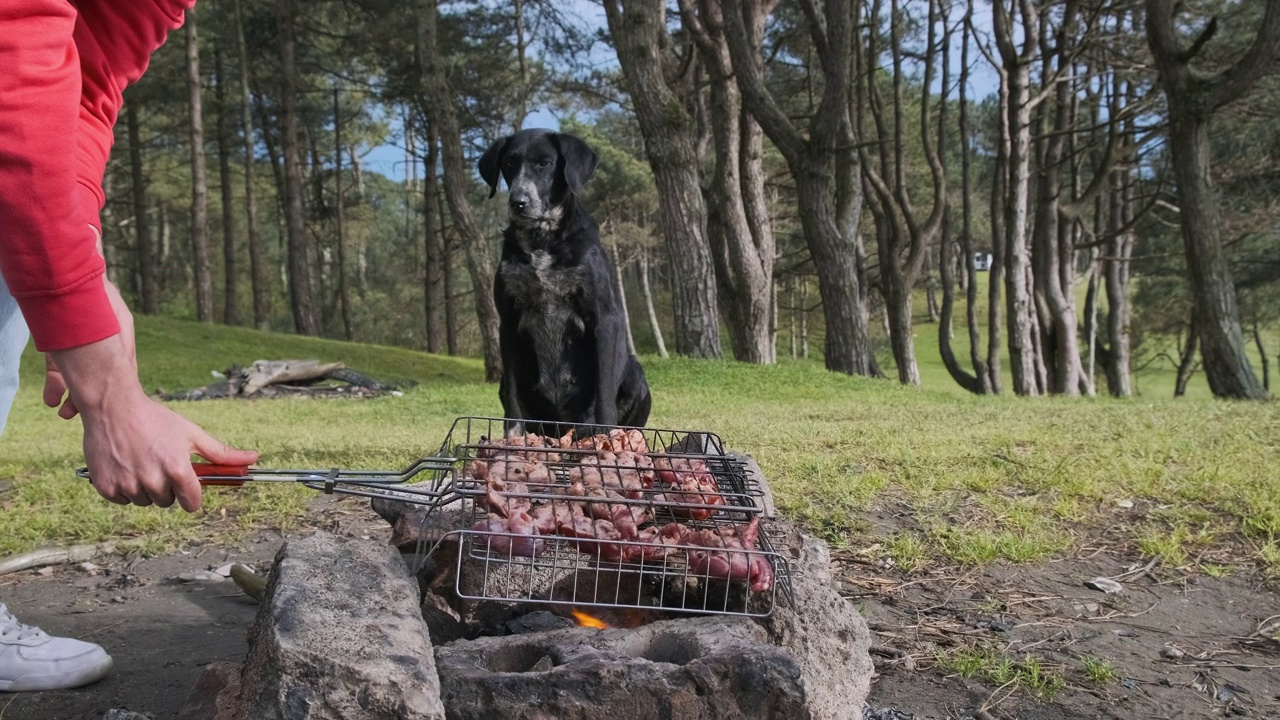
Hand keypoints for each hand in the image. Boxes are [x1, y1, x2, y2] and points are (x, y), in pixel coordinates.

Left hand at [44, 275, 134, 419]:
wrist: (68, 272)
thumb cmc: (96, 291)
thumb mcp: (113, 317)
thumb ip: (118, 343)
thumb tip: (126, 371)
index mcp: (120, 338)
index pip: (122, 372)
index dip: (117, 393)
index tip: (112, 410)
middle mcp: (101, 346)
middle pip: (98, 379)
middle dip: (90, 400)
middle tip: (77, 416)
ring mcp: (79, 348)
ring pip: (76, 379)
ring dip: (70, 398)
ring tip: (63, 413)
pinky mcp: (59, 348)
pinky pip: (58, 372)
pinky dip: (55, 386)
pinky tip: (50, 399)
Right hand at [52, 334, 257, 511]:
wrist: (113, 406)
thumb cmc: (156, 419)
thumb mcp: (192, 434)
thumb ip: (221, 453)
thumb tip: (252, 459)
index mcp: (177, 469)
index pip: (192, 503)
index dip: (192, 496)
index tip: (188, 488)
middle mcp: (153, 481)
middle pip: (168, 502)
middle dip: (167, 487)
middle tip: (159, 463)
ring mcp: (128, 485)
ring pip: (145, 501)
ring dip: (145, 488)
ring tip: (140, 461)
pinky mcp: (106, 487)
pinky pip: (122, 500)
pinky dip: (123, 487)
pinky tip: (124, 465)